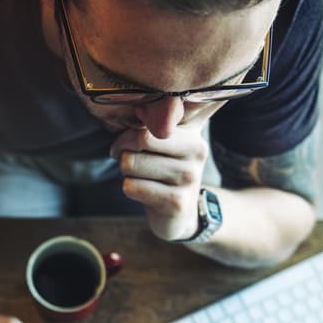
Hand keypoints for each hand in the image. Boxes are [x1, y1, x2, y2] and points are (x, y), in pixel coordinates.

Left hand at [110, 124, 208, 241]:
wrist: (179, 213)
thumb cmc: (164, 172)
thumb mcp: (164, 144)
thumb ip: (154, 123)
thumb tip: (138, 109)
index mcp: (193, 133)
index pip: (153, 122)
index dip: (129, 133)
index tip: (126, 143)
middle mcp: (197, 152)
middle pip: (142, 139)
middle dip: (124, 150)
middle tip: (127, 158)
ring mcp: (189, 178)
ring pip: (131, 163)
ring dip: (126, 172)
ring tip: (139, 176)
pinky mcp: (177, 202)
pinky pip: (132, 187)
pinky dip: (129, 188)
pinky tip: (142, 191)